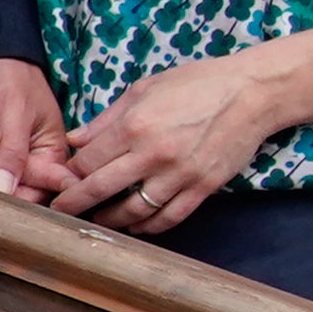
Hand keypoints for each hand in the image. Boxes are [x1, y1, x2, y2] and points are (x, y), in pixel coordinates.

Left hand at [48, 47, 298, 233]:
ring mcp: (180, 175)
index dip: (71, 173)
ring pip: (135, 210)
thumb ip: (107, 119)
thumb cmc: (196, 84)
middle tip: (61, 212)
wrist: (252, 93)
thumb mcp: (144, 89)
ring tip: (98, 221)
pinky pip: (170, 216)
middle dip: (75, 204)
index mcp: (134, 126)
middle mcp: (153, 154)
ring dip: (111, 220)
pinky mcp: (203, 188)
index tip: (62, 179)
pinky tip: (137, 226)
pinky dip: (150, 226)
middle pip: (101, 189)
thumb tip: (75, 140)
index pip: (88, 161)